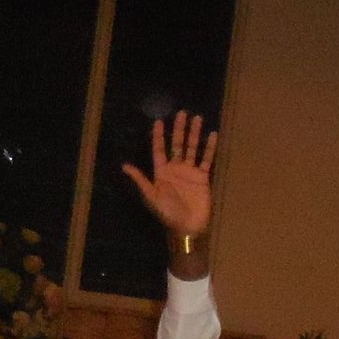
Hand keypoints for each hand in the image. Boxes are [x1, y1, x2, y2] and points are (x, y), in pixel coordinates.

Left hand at [122, 110, 215, 239]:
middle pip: (177, 144)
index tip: (159, 121)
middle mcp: (176, 169)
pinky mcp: (202, 177)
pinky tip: (213, 135)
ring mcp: (190, 172)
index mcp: (162, 172)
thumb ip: (140, 180)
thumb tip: (125, 166)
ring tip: (197, 118)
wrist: (187, 226)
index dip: (158, 136)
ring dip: (194, 133)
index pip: (159, 150)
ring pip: (192, 148)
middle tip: (182, 113)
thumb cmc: (168, 213)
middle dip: (179, 129)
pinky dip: (210, 148)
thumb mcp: (151, 196)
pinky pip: (207, 160)